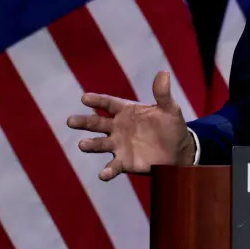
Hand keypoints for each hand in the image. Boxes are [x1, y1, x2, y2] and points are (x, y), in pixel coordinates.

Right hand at [66, 70, 195, 180]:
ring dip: (91, 144)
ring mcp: (119, 145)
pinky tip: (102, 175)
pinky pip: (113, 166)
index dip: (97, 100)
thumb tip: (164, 73)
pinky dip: (107, 171)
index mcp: (126, 111)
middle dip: (84, 122)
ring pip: (100, 144)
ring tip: (82, 144)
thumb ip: (163, 94)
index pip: (108, 103)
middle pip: (97, 123)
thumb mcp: (170, 109)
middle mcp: (118, 127)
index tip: (84, 98)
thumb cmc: (171, 126)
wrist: (179, 151)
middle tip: (70, 121)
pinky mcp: (124, 162)